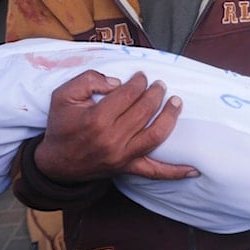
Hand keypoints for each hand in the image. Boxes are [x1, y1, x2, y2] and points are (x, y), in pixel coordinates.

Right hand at [34, 70, 196, 182]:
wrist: (55, 164)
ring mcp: (123, 156)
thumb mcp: (63, 95)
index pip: (129, 94)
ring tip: (176, 102)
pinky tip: (194, 169)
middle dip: (155, 93)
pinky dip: (176, 172)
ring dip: (170, 116)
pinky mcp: (128, 168)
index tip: (141, 76)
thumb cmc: (61, 126)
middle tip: (159, 84)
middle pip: (145, 110)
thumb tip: (117, 83)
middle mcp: (112, 139)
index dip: (138, 81)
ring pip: (156, 135)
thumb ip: (88, 80)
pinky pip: (156, 172)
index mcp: (96, 119)